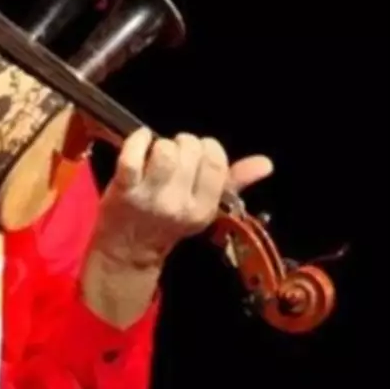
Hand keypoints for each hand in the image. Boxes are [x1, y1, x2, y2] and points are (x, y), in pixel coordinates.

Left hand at [92, 127, 273, 268]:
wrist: (129, 249)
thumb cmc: (167, 222)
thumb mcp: (204, 207)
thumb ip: (234, 182)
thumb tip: (266, 163)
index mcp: (204, 209)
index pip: (216, 164)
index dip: (208, 148)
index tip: (198, 152)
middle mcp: (179, 204)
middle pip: (189, 152)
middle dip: (184, 143)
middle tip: (176, 152)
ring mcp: (150, 197)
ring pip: (164, 152)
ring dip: (161, 143)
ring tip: (158, 151)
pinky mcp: (123, 189)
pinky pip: (131, 157)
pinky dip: (137, 141)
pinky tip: (141, 139)